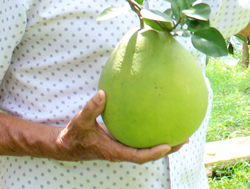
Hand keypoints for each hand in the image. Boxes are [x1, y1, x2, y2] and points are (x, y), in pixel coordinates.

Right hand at [55, 90, 185, 162]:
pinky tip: (158, 119)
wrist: (66, 145)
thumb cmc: (74, 134)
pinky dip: (150, 133)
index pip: (137, 155)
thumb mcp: (80, 121)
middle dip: (166, 149)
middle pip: (148, 154)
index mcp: (113, 151)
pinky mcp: (120, 142)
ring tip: (180, 132)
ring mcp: (121, 147)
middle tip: (184, 139)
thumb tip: (102, 94)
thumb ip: (91, 109)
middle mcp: (120, 151)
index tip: (167, 145)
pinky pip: (139, 140)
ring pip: (145, 149)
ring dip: (163, 143)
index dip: (153, 152)